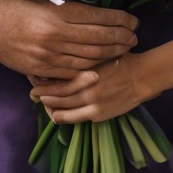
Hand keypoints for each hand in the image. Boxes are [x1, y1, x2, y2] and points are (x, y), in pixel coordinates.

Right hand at [0, 0, 137, 78]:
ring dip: (110, 54)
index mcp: (59, 12)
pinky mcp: (42, 68)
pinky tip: (102, 67)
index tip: (133, 20)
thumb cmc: (22, 9)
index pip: (98, 17)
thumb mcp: (48, 2)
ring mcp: (49, 53)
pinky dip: (89, 69)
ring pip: (88, 56)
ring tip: (125, 50)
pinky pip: (71, 71)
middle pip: (98, 38)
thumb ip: (71, 12)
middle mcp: (57, 33)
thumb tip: (100, 17)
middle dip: (120, 38)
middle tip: (136, 37)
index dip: (119, 20)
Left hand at [31, 54, 146, 123]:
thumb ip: (81, 58)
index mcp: (83, 70)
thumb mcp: (98, 54)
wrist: (141, 77)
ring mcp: (89, 103)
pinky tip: (56, 114)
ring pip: (60, 108)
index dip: (43, 79)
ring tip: (42, 103)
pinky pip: (73, 118)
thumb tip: (62, 57)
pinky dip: (62, 116)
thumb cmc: (120, 60)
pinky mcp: (96, 115)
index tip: (34, 77)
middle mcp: (83, 86)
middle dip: (41, 94)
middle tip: (32, 92)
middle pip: (55, 94)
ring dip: (49, 106)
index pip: (56, 77)